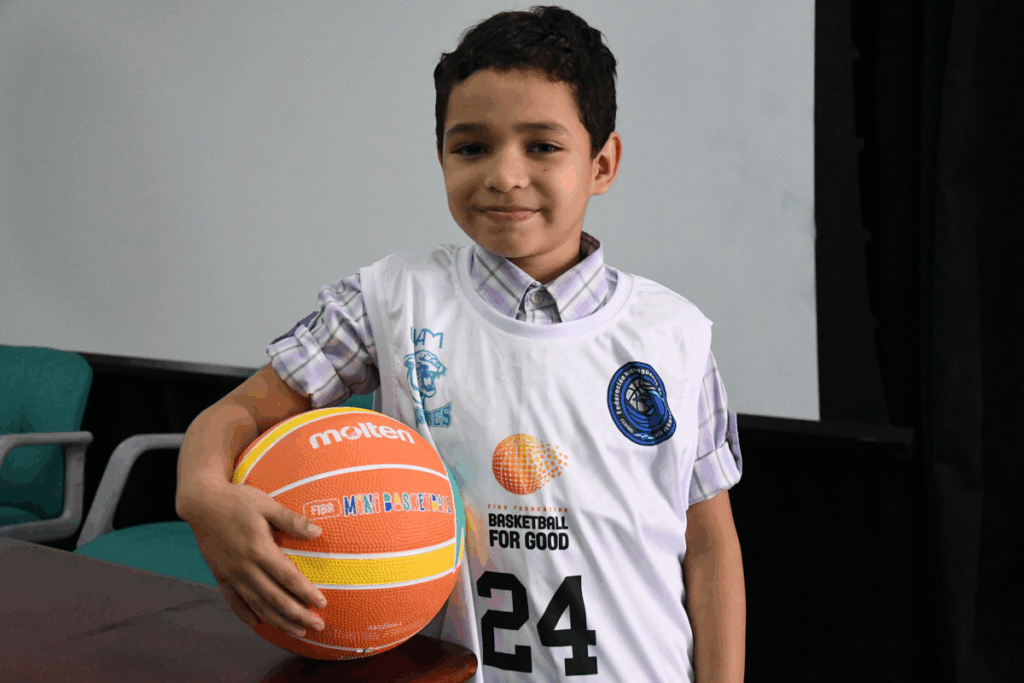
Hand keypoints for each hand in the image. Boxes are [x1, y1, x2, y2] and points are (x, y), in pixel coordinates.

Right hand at [180, 480, 328, 636]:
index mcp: (259, 549)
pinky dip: (246, 615)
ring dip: (278, 620)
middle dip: (297, 614)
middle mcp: (245, 566)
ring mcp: (231, 574)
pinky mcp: (220, 575)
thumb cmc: (238, 500)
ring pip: (257, 604)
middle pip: (275, 597)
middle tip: (317, 625)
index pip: (288, 577)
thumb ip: (291, 520)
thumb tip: (318, 532)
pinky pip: (233, 601)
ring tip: (297, 631)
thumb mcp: (266, 504)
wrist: (201, 503)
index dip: (306, 593)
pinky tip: (258, 625)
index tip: (322, 604)